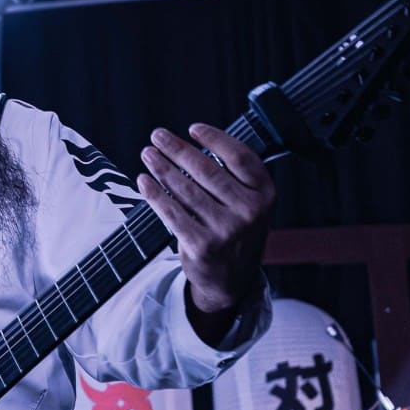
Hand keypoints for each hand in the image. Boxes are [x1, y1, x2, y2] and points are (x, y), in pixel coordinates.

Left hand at [137, 123, 275, 335]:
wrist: (233, 281)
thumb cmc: (237, 232)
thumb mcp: (250, 204)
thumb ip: (234, 178)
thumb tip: (192, 144)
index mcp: (265, 195)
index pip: (239, 156)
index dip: (215, 138)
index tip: (193, 128)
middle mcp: (250, 212)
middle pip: (207, 170)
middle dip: (178, 149)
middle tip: (158, 135)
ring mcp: (226, 230)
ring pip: (186, 190)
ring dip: (162, 168)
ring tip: (148, 154)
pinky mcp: (202, 246)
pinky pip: (172, 213)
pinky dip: (155, 194)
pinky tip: (145, 181)